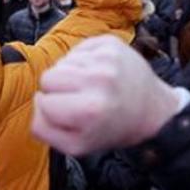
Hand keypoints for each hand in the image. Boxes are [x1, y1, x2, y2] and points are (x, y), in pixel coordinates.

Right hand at [31, 35, 181, 155]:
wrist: (152, 110)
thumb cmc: (112, 128)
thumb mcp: (76, 146)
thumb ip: (44, 130)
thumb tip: (36, 102)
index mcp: (88, 110)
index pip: (42, 102)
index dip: (51, 110)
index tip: (70, 114)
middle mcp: (98, 80)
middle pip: (47, 76)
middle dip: (58, 90)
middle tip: (79, 99)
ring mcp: (105, 57)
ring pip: (61, 62)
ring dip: (71, 75)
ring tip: (91, 87)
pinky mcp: (110, 42)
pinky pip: (77, 50)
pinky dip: (82, 62)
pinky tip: (97, 73)